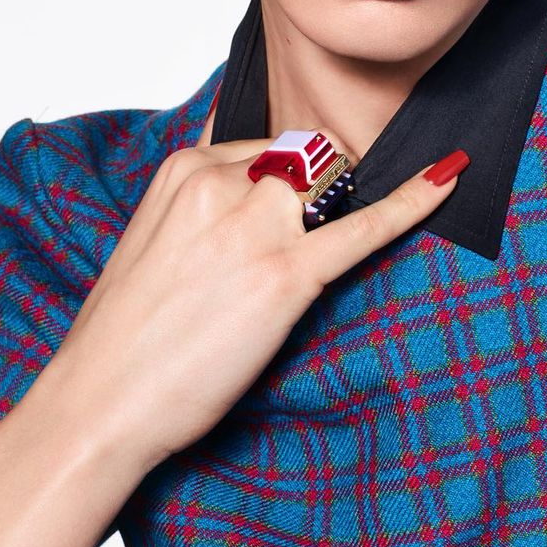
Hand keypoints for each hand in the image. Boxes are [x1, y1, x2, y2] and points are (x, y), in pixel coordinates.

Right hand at [40, 131, 467, 472]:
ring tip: (285, 274)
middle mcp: (221, 181)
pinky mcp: (287, 275)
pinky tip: (447, 178)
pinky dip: (412, 201)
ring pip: (330, 184)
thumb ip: (197, 195)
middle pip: (305, 158)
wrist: (99, 401)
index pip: (263, 146)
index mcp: (184, 166)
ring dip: (330, 216)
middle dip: (313, 193)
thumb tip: (240, 154)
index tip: (284, 211)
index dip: (281, 182)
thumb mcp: (148, 235)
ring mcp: (256, 225)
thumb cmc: (125, 331)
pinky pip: (363, 226)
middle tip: (279, 259)